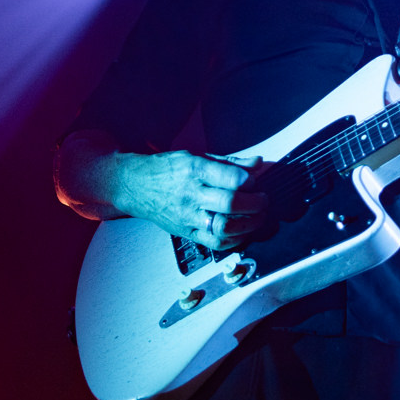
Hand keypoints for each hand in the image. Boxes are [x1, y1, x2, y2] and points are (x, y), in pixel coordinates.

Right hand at [119, 151, 266, 250]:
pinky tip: (243, 231)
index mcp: (194, 170)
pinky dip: (235, 240)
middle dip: (255, 204)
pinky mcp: (186, 232)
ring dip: (249, 224)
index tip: (254, 181)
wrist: (135, 186)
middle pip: (230, 204)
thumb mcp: (196, 156)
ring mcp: (188, 216)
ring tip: (259, 217)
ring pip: (224, 227)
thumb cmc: (167, 169)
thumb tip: (256, 164)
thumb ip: (229, 162)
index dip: (248, 181)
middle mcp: (190, 194)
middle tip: (264, 200)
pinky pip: (214, 243)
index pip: (229, 178)